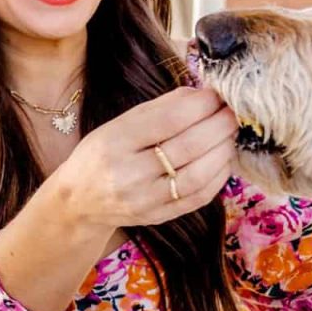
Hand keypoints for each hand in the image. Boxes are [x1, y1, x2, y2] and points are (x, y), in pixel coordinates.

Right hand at [47, 87, 236, 231]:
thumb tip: (202, 93)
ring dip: (223, 150)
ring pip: (198, 174)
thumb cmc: (102, 153)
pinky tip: (223, 160)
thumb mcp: (119, 123)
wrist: (78, 201)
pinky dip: (219, 176)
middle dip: (219, 125)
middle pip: (188, 146)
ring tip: (230, 134)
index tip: (217, 94)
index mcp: (116, 140)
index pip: (169, 119)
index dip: (202, 104)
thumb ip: (160, 108)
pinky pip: (199, 197)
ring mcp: (145, 199)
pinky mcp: (159, 217)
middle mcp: (129, 173)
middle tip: (232, 112)